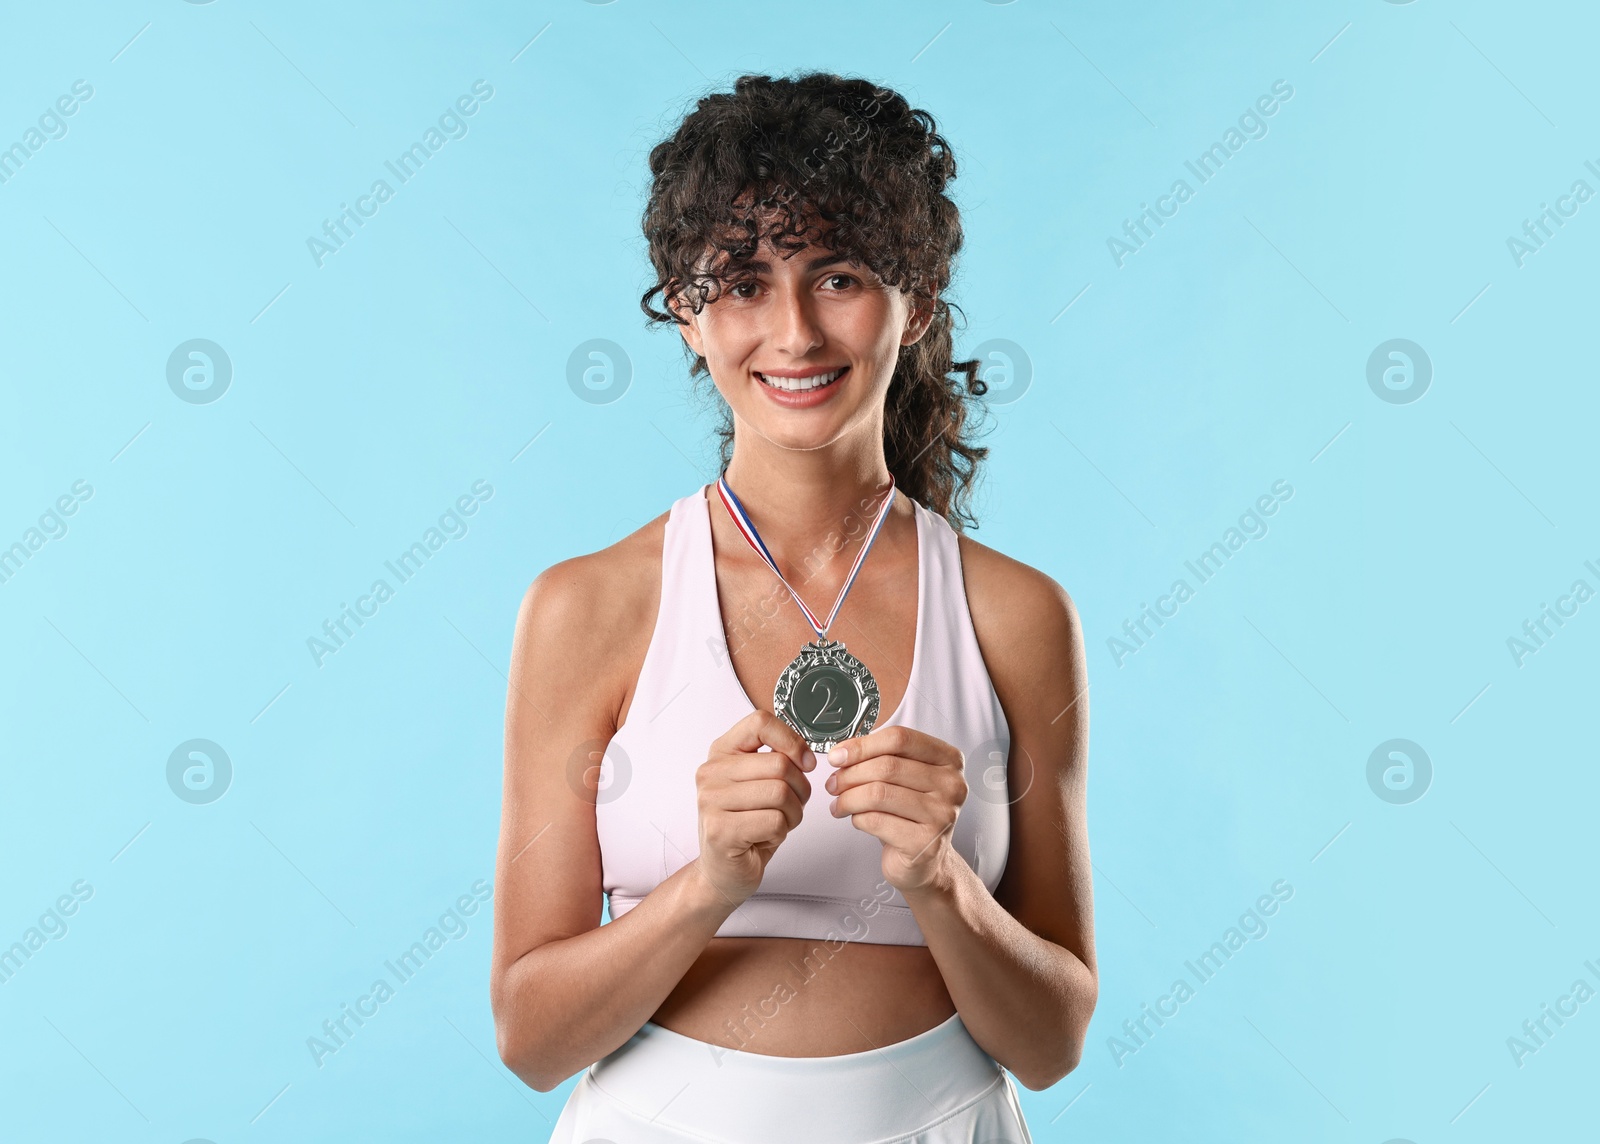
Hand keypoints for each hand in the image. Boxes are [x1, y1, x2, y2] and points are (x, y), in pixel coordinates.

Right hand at [693, 709, 815, 907]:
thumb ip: (775, 760)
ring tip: (778, 822)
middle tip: (791, 805)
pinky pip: (774, 821)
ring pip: (781, 793)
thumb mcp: (758, 782)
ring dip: (793, 814)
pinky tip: (766, 837)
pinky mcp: (720, 830)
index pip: (760, 722)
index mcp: (722, 752)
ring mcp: (711, 801)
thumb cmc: (746, 825)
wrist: (723, 871)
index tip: (805, 762)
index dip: (792, 741)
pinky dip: (782, 832)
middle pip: (779, 764)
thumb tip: (806, 754)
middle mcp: (711, 772)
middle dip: (800, 789)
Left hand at [824, 725, 966, 895]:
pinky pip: (876, 821)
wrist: (926, 860)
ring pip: (878, 794)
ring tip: (839, 803)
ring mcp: (942, 815)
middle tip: (833, 783)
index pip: (900, 739)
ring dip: (848, 798)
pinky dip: (857, 818)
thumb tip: (841, 753)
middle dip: (850, 774)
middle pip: (887, 766)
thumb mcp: (903, 778)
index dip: (862, 745)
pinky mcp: (925, 843)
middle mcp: (951, 785)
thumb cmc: (911, 814)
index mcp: (948, 760)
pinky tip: (856, 819)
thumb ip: (880, 758)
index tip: (838, 755)